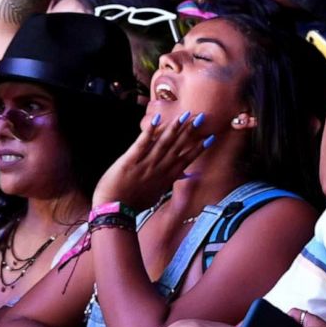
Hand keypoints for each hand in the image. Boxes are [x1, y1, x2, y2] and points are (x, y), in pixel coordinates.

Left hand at [91, 110, 214, 209]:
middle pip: (177, 147)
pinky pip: (141, 144)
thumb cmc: (135, 204)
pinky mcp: (129, 161)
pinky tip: (156, 120)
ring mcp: (145, 164)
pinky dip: (149, 132)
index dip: (199, 147)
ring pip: (163, 143)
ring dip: (174, 128)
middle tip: (200, 118)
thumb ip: (170, 182)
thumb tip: (186, 175)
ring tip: (184, 116)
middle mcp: (159, 169)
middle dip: (189, 132)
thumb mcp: (157, 194)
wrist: (115, 211)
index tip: (211, 137)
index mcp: (167, 177)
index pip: (187, 159)